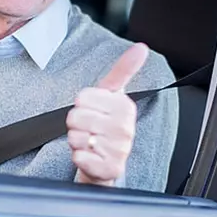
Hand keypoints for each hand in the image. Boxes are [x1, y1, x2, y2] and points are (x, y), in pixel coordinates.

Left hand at [66, 42, 148, 186]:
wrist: (106, 164)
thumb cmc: (105, 126)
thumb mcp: (112, 97)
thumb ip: (123, 70)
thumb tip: (141, 46)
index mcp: (125, 107)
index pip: (82, 97)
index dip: (81, 105)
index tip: (93, 112)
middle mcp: (125, 128)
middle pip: (76, 116)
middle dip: (76, 124)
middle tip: (89, 130)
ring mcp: (119, 150)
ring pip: (75, 136)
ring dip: (76, 141)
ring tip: (90, 144)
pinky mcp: (109, 170)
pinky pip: (78, 156)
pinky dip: (78, 157)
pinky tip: (90, 157)